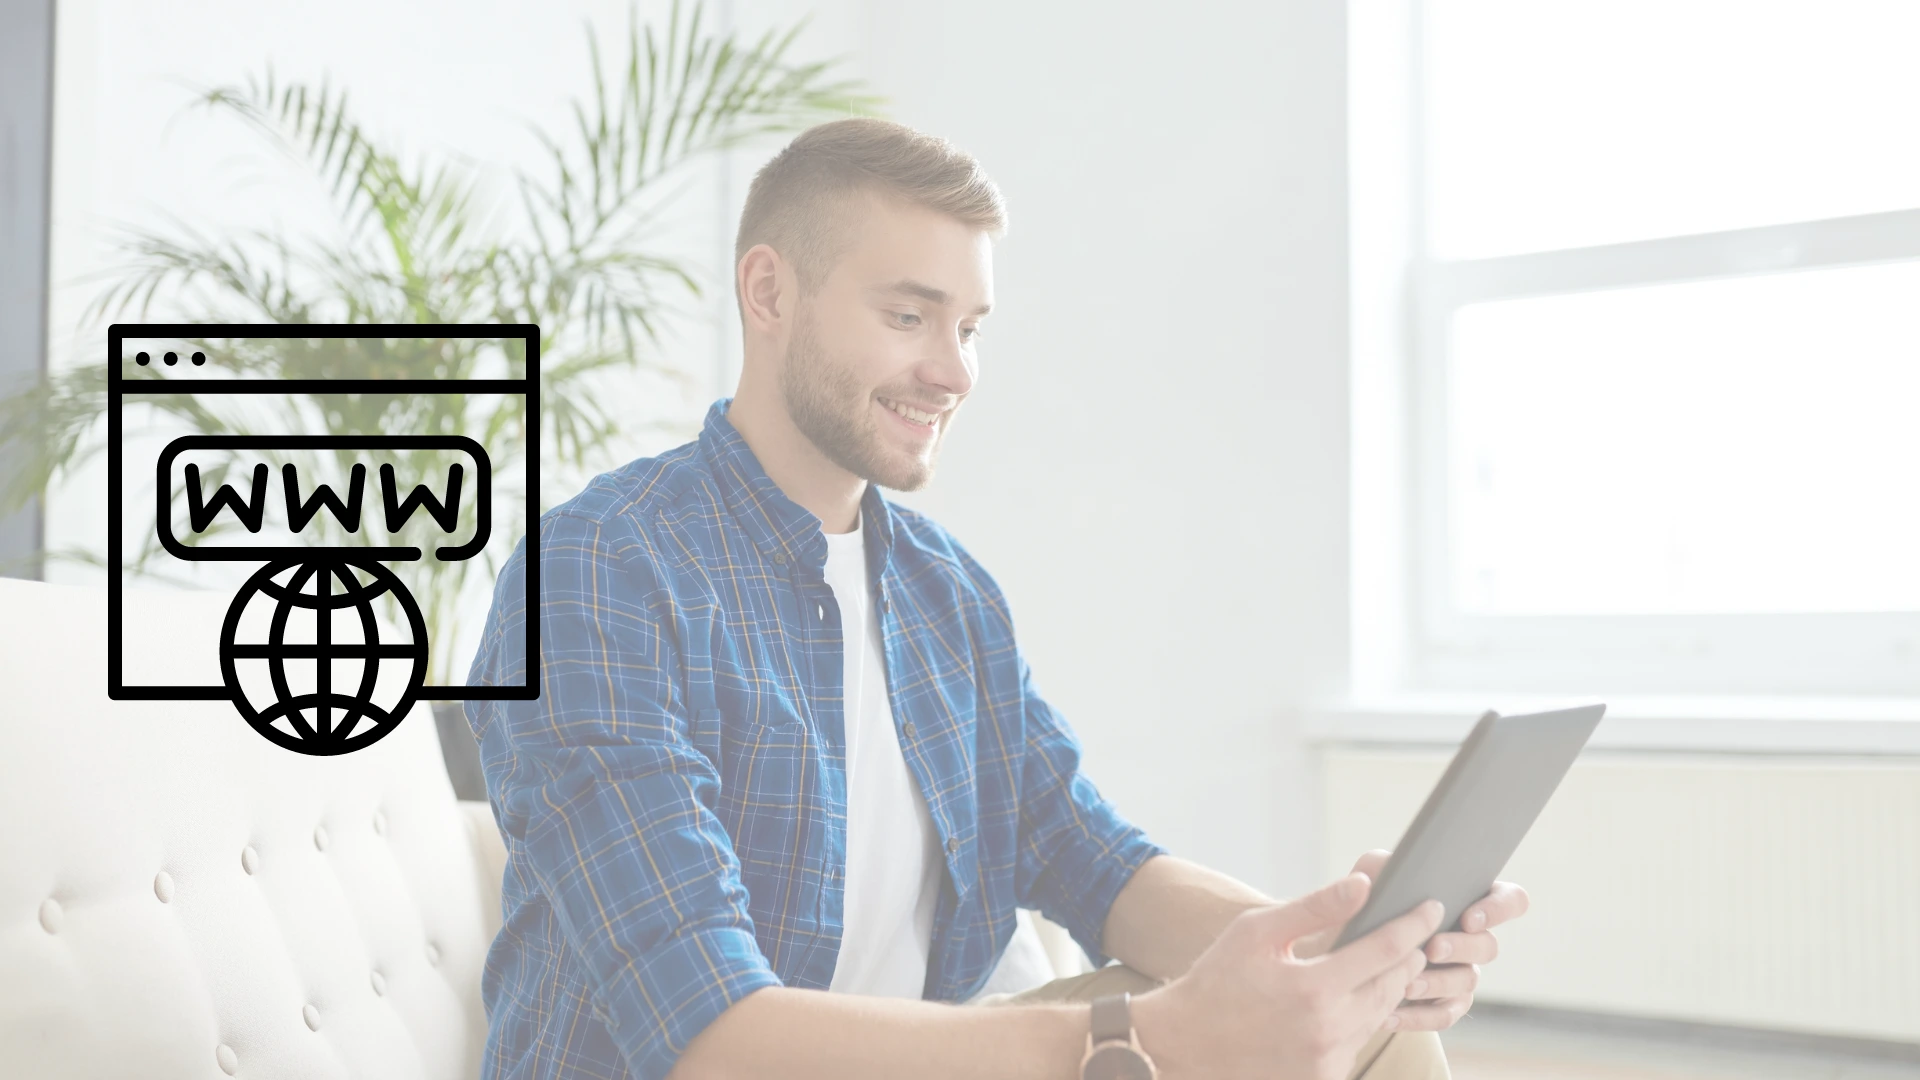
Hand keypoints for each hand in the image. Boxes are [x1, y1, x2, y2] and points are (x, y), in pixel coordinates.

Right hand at [1130, 871, 1444, 1079]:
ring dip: (1392, 984)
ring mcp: (1329, 1060)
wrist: (1184, 1044)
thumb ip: (1315, 908)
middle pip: (1395, 984)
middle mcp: (1329, 1029)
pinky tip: (1354, 994)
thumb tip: (1364, 885)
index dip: (1414, 923)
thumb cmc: (1217, 979)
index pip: (1386, 949)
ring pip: (1382, 1014)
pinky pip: (1360, 1039)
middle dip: (1411, 954)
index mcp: (1313, 988)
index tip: (1431, 905)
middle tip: (1416, 930)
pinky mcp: (1325, 1077)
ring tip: (1391, 957)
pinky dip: (1365, 1014)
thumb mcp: (1258, 932)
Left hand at [1295, 849, 1529, 1031]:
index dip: (1499, 909)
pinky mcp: (1445, 1004)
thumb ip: (1381, 865)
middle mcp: (1472, 939)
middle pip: (1489, 946)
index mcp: (1469, 900)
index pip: (1511, 900)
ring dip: (1438, 982)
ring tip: (1406, 983)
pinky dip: (1416, 1017)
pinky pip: (1443, 1015)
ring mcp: (1462, 973)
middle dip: (1462, 947)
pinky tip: (1388, 1014)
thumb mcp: (1372, 878)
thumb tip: (1385, 872)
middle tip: (1432, 948)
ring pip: (1468, 981)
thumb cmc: (1370, 904)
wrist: (1348, 950)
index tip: (1468, 918)